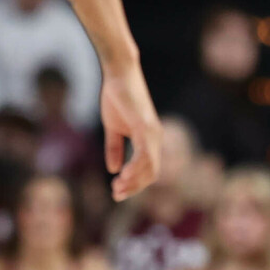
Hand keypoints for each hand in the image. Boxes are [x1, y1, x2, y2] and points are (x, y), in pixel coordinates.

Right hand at [99, 61, 161, 201]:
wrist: (118, 75)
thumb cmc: (117, 99)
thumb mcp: (113, 129)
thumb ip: (114, 148)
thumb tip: (113, 169)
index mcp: (150, 140)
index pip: (148, 171)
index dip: (134, 184)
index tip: (116, 191)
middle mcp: (156, 139)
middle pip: (151, 174)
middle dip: (134, 187)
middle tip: (116, 194)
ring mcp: (153, 133)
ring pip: (150, 168)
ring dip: (133, 181)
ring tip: (117, 187)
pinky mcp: (145, 127)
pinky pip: (144, 154)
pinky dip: (135, 167)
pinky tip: (123, 175)